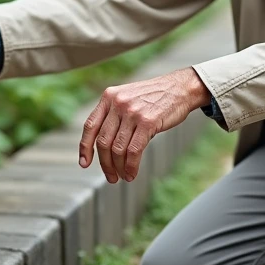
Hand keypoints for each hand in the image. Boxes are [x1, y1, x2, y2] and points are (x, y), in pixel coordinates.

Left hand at [79, 68, 211, 183]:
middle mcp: (117, 103)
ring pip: (117, 149)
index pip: (90, 126)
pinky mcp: (147, 122)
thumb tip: (102, 145)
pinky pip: (133, 151)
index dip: (85, 147)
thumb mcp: (127, 97)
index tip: (84, 163)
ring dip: (118, 168)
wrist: (180, 88)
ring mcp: (132, 112)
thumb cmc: (154, 97)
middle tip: (111, 177)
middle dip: (105, 164)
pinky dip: (131, 166)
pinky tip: (132, 173)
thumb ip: (113, 114)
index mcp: (108, 96)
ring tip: (123, 177)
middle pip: (103, 141)